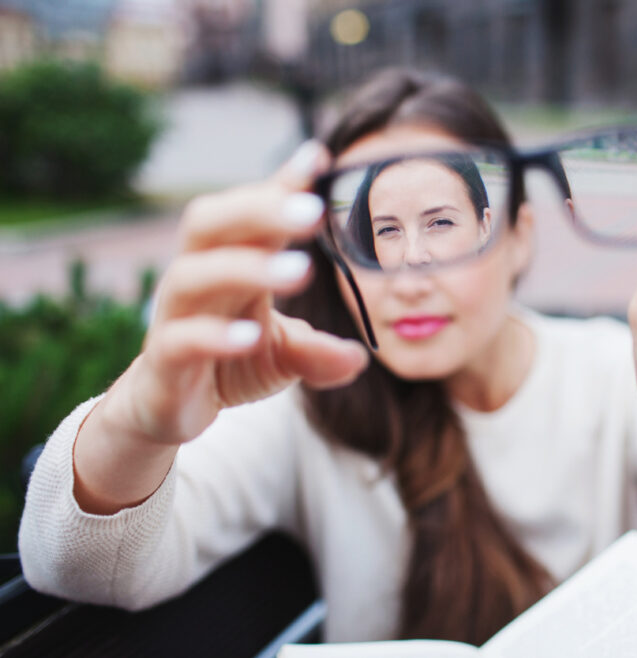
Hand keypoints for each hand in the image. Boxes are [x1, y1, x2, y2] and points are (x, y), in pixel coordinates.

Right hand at [73, 141, 369, 513]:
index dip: (282, 183)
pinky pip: (180, 338)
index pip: (252, 212)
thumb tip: (360, 357)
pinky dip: (214, 335)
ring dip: (245, 268)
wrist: (168, 407)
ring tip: (299, 271)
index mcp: (231, 261)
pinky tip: (250, 335)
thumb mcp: (283, 353)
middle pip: (211, 223)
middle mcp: (198, 277)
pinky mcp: (163, 360)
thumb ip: (318, 351)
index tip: (318, 157)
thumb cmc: (229, 360)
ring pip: (192, 275)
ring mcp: (174, 316)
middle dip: (259, 210)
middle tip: (313, 211)